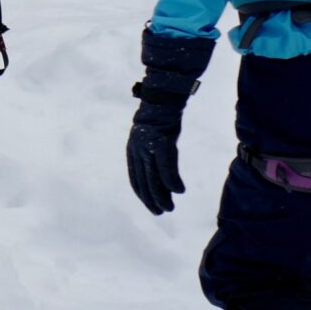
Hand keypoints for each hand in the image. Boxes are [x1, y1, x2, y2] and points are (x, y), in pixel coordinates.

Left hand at [127, 29, 213, 215]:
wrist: (163, 96)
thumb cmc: (160, 116)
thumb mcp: (151, 137)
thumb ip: (152, 153)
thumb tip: (158, 169)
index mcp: (132, 150)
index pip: (135, 179)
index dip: (143, 195)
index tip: (152, 206)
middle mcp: (137, 151)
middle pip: (143, 182)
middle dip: (152, 200)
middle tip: (161, 212)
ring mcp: (148, 147)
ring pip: (153, 178)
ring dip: (162, 196)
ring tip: (169, 208)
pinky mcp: (161, 143)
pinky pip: (166, 167)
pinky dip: (172, 181)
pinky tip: (179, 191)